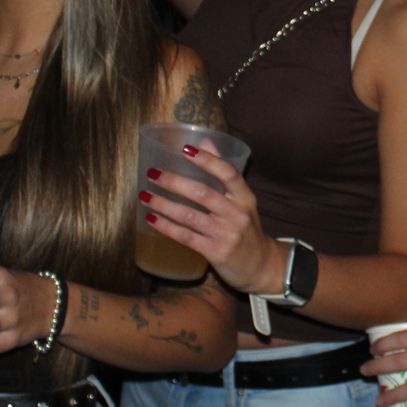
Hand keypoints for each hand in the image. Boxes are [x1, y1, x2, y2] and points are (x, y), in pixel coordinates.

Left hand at [138, 148, 284, 293]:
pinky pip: (186, 237)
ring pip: (190, 215)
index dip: (208, 160)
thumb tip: (205, 140)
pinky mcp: (215, 252)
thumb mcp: (242, 200)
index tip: (186, 149)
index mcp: (245, 197)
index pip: (228, 173)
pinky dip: (166, 227)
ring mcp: (226, 234)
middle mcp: (237, 214)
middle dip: (174, 182)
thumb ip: (224, 173)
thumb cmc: (247, 228)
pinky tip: (151, 219)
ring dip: (164, 204)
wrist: (261, 265)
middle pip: (203, 193)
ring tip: (145, 195)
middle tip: (153, 173)